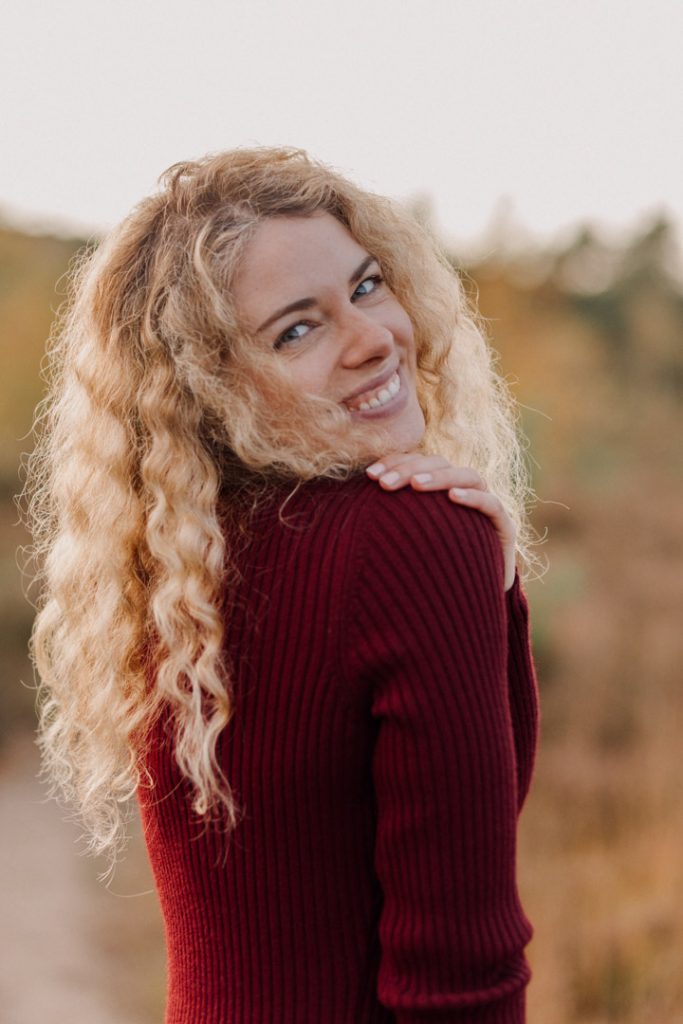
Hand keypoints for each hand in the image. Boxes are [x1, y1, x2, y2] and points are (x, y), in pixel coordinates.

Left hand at [366, 452, 517, 591]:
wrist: (469, 604)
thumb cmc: (428, 572)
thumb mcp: (400, 545)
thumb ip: (382, 524)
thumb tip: (342, 514)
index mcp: (436, 490)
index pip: (417, 463)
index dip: (394, 463)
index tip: (369, 476)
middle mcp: (462, 492)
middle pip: (438, 465)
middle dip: (409, 470)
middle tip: (384, 484)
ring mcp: (485, 507)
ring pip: (467, 477)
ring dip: (439, 477)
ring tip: (416, 485)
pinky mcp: (503, 528)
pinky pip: (490, 505)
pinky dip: (472, 498)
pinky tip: (452, 498)